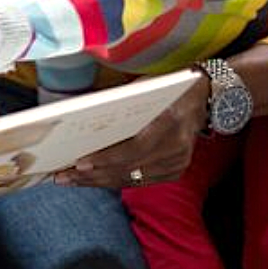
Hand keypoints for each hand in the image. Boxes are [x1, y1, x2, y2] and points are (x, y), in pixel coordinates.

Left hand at [54, 75, 208, 187]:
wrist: (204, 97)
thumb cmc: (167, 87)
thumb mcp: (146, 88)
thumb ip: (122, 105)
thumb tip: (83, 120)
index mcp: (170, 123)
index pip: (134, 148)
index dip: (106, 158)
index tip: (80, 163)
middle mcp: (177, 148)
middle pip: (129, 169)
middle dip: (92, 175)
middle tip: (62, 176)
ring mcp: (178, 163)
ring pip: (132, 179)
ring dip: (98, 181)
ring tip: (71, 180)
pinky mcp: (176, 172)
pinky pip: (139, 181)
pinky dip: (114, 180)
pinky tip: (93, 179)